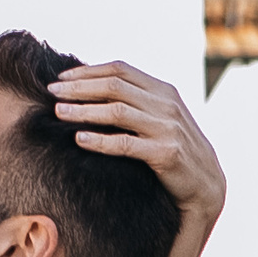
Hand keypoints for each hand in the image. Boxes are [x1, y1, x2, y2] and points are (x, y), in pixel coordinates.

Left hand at [52, 63, 225, 235]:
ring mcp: (167, 128)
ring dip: (84, 110)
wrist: (206, 186)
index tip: (61, 79)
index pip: (120, 70)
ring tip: (58, 113)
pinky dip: (100, 141)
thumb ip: (138, 103)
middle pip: (115, 87)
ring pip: (117, 112)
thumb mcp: (161, 119)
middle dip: (79, 88)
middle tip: (52, 93)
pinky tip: (79, 139)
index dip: (88, 72)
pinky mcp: (165, 153)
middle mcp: (167, 105)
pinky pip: (125, 144)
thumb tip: (94, 90)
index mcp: (164, 91)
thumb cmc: (176, 152)